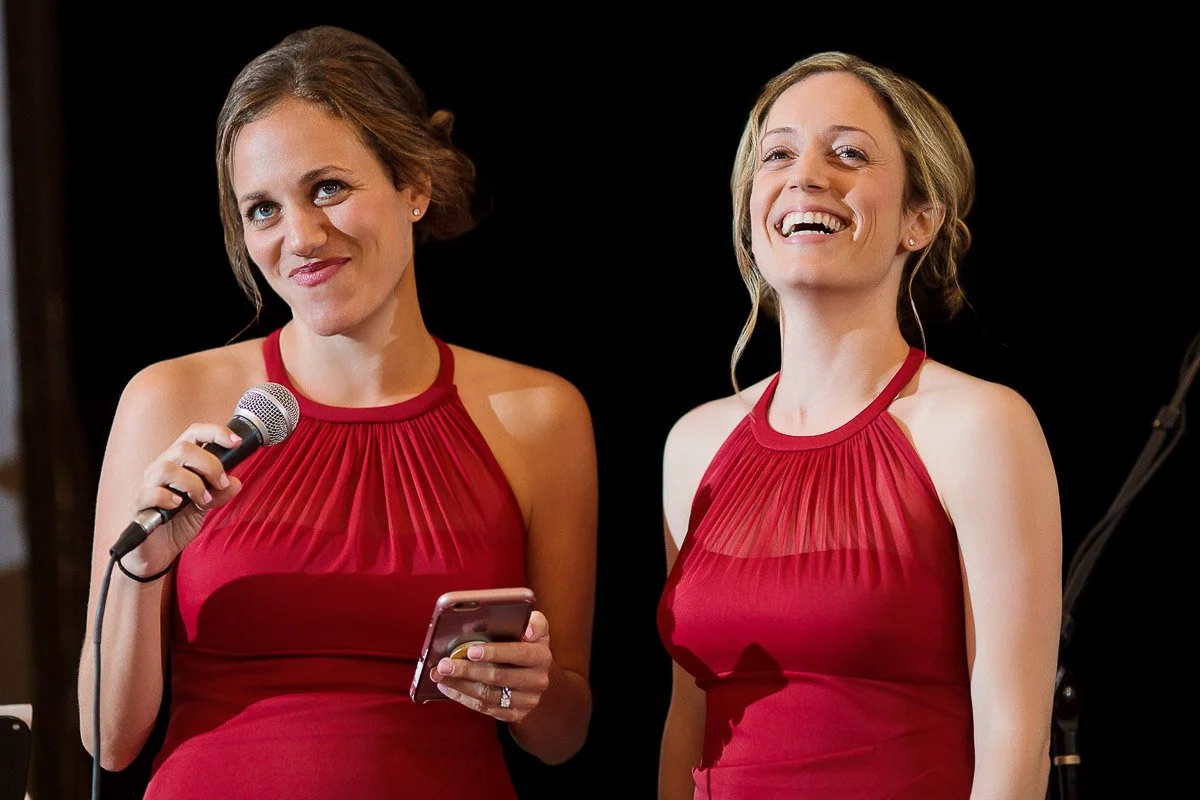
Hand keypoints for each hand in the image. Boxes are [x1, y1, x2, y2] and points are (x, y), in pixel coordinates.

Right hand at [120, 423, 243, 576]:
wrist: (158, 551)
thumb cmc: (177, 521)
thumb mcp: (206, 506)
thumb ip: (220, 493)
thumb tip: (236, 482)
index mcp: (180, 462)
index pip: (194, 433)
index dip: (215, 432)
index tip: (235, 442)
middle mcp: (161, 468)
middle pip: (183, 448)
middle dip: (210, 465)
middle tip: (222, 484)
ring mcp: (148, 485)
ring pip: (167, 467)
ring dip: (193, 483)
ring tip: (202, 500)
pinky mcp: (139, 505)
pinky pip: (150, 493)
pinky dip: (168, 497)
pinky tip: (179, 506)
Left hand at [429, 610, 551, 722]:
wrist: (535, 672)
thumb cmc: (528, 642)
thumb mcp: (536, 626)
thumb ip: (534, 622)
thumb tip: (527, 631)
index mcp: (541, 657)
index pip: (518, 654)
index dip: (495, 653)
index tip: (470, 651)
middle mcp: (537, 681)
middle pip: (498, 677)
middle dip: (467, 670)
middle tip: (444, 664)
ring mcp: (527, 701)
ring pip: (488, 695)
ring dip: (459, 685)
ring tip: (439, 675)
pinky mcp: (515, 714)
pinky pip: (485, 709)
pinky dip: (463, 698)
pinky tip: (448, 687)